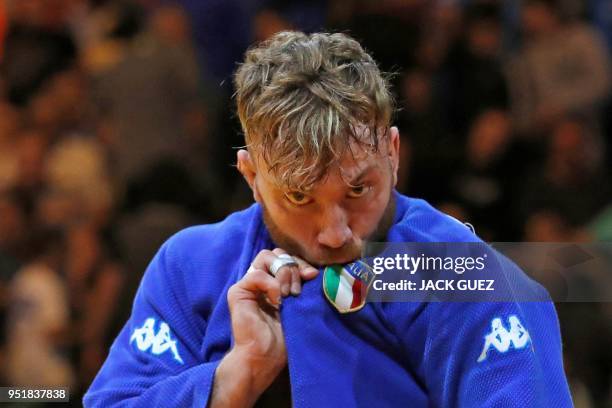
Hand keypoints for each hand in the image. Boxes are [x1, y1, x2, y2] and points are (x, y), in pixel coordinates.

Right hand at [210, 249, 317, 406]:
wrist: (266, 357)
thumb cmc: (284, 336)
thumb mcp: (299, 304)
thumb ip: (302, 285)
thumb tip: (313, 271)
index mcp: (274, 281)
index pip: (287, 257)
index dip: (300, 262)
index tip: (312, 276)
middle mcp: (261, 280)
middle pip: (277, 252)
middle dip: (293, 265)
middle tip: (299, 289)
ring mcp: (248, 284)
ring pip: (266, 256)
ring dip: (283, 273)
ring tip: (289, 295)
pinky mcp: (238, 292)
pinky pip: (257, 274)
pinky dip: (271, 284)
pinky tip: (278, 300)